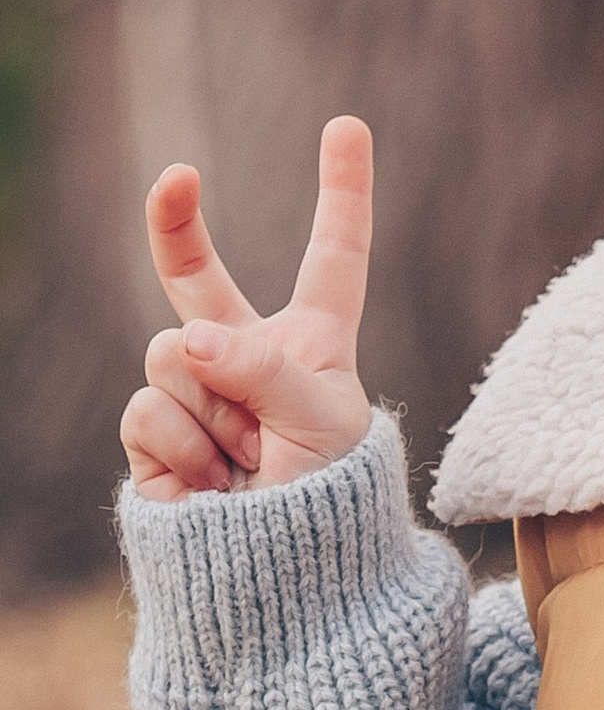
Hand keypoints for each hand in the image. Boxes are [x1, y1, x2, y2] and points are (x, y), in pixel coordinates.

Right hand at [120, 119, 376, 500]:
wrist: (287, 583)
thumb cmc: (330, 503)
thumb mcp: (323, 425)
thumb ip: (263, 368)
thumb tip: (186, 341)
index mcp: (314, 345)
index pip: (334, 257)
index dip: (342, 193)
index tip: (345, 125)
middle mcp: (248, 359)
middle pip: (198, 276)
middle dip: (176, 223)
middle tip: (177, 176)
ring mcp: (196, 394)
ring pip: (172, 354)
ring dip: (215, 411)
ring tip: (249, 462)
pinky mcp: (154, 436)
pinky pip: (151, 409)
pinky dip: (188, 447)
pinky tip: (215, 483)